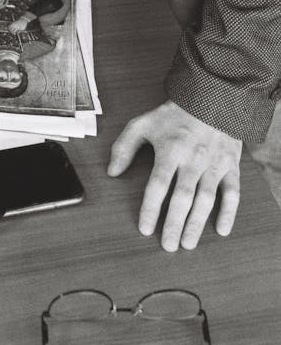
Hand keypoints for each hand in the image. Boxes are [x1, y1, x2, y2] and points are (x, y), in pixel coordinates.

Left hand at [108, 100, 241, 251]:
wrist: (212, 98)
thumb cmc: (174, 115)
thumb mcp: (143, 124)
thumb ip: (124, 147)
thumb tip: (112, 172)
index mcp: (170, 150)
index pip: (158, 185)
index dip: (151, 209)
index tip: (145, 229)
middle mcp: (193, 159)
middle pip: (182, 198)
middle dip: (174, 224)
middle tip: (168, 246)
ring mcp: (214, 164)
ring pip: (206, 199)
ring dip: (197, 224)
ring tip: (187, 243)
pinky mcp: (231, 165)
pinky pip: (233, 192)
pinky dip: (229, 213)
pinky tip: (220, 230)